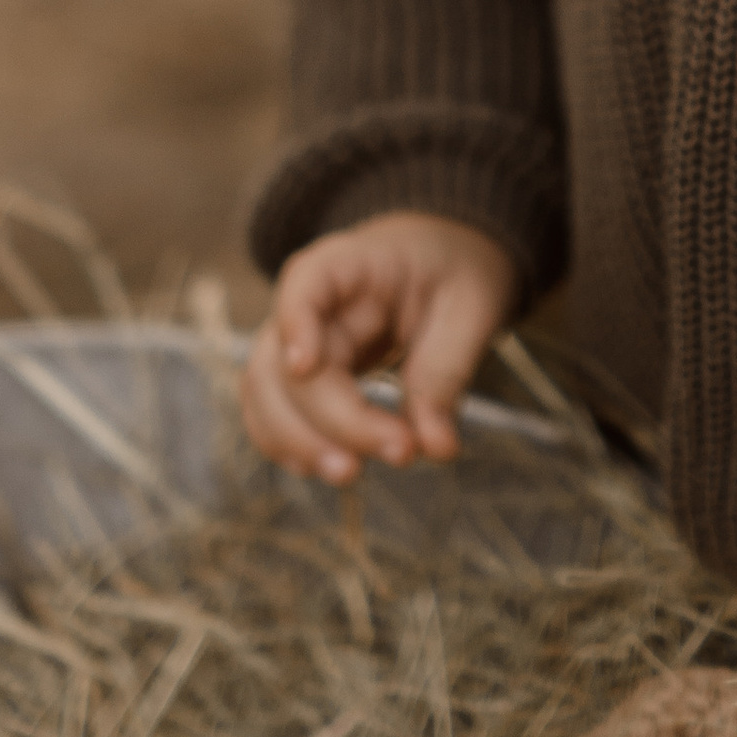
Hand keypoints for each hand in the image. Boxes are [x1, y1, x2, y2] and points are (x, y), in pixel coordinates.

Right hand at [241, 211, 520, 480]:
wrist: (441, 262)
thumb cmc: (453, 272)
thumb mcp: (471, 305)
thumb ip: (448, 369)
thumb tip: (435, 447)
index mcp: (353, 263)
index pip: (306, 279)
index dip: (294, 322)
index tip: (305, 367)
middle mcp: (311, 302)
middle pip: (286, 360)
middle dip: (334, 418)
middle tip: (401, 451)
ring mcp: (296, 339)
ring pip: (265, 394)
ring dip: (299, 441)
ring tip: (352, 474)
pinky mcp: (301, 377)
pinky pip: (272, 413)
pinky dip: (290, 445)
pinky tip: (327, 466)